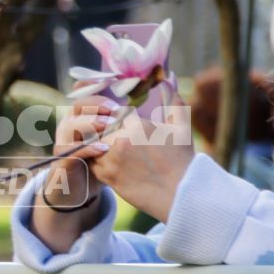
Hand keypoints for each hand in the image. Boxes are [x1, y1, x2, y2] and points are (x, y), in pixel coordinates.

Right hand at [39, 96, 117, 211]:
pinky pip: (69, 151)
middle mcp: (70, 125)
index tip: (120, 102)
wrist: (80, 189)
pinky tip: (102, 149)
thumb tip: (155, 113)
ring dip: (89, 123)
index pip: (87, 97)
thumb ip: (124, 126)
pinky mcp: (61, 160)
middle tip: (115, 111)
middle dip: (97, 105)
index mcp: (82, 116)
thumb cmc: (100, 162)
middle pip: (78, 105)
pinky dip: (86, 148)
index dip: (100, 97)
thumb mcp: (113, 142)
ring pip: (70, 125)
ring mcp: (63, 142)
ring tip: (108, 126)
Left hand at [79, 98, 195, 222]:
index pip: (111, 110)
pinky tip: (105, 158)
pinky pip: (91, 162)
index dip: (110, 112)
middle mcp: (119, 140)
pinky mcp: (107, 176)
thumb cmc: (182, 160)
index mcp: (135, 125)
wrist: (179, 194)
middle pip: (97, 126)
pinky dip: (95, 158)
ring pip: (91, 143)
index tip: (113, 115)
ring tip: (104, 143)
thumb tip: (168, 79)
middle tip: (103, 129)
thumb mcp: (181, 127)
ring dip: (95, 142)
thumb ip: (173, 101)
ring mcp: (111, 159)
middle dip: (100, 127)